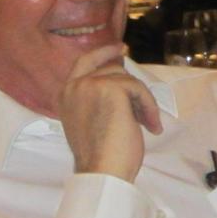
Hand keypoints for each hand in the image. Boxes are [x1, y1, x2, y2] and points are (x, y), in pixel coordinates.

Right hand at [59, 43, 161, 182]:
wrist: (102, 169)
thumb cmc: (100, 155)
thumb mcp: (91, 120)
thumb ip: (96, 99)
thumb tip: (121, 81)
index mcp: (65, 95)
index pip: (83, 62)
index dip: (102, 52)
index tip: (119, 48)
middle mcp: (74, 86)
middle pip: (110, 68)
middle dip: (130, 84)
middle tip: (144, 99)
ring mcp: (90, 84)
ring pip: (126, 78)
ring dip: (142, 100)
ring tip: (147, 123)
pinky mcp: (110, 88)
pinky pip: (138, 88)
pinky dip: (149, 107)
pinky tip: (151, 126)